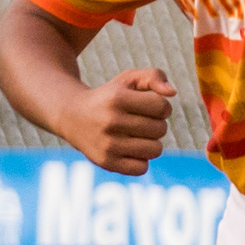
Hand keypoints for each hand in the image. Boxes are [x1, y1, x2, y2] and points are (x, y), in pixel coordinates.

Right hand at [59, 68, 176, 175]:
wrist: (72, 117)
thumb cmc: (110, 96)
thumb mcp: (129, 79)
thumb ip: (155, 76)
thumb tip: (172, 93)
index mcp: (117, 98)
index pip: (162, 106)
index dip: (162, 107)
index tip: (151, 106)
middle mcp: (110, 121)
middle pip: (161, 129)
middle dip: (156, 124)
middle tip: (140, 121)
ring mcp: (107, 144)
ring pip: (155, 150)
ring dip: (151, 143)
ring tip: (136, 135)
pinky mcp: (105, 162)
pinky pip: (142, 168)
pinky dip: (140, 160)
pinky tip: (129, 150)